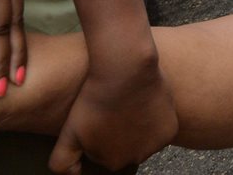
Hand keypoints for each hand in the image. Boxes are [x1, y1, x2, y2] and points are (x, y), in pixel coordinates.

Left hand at [49, 51, 177, 172]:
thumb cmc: (94, 99)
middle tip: (114, 110)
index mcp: (112, 163)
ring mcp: (156, 145)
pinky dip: (154, 120)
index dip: (101, 135)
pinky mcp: (170, 129)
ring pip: (144, 139)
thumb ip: (62, 162)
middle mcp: (137, 159)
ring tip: (128, 106)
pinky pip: (160, 130)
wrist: (127, 70)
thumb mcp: (68, 132)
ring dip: (138, 128)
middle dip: (120, 134)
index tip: (99, 118)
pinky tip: (143, 105)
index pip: (105, 154)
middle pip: (126, 148)